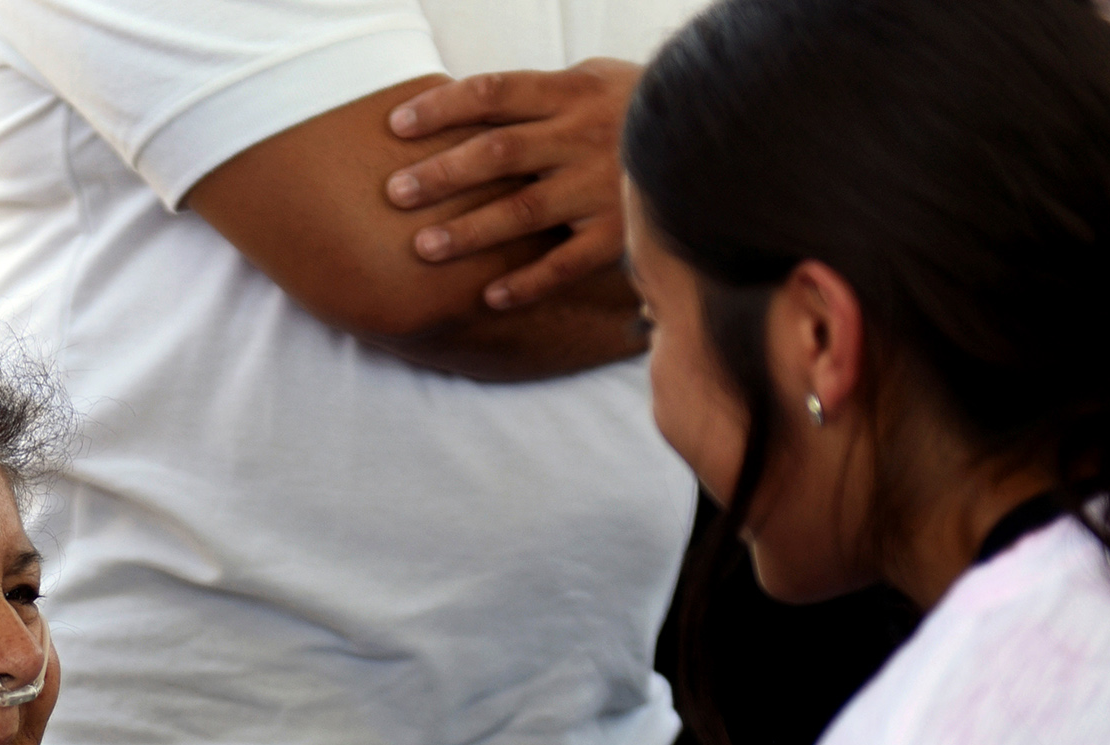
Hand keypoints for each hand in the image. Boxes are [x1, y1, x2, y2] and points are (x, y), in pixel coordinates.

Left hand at [382, 59, 639, 308]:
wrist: (713, 138)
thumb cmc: (634, 110)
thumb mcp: (594, 81)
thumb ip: (540, 97)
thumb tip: (469, 106)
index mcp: (571, 93)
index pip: (493, 93)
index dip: (441, 108)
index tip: (396, 125)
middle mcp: (582, 137)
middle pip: (499, 153)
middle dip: (442, 174)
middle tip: (396, 193)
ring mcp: (602, 186)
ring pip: (524, 211)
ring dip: (470, 231)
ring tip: (424, 248)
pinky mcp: (620, 232)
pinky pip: (565, 264)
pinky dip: (527, 282)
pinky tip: (489, 297)